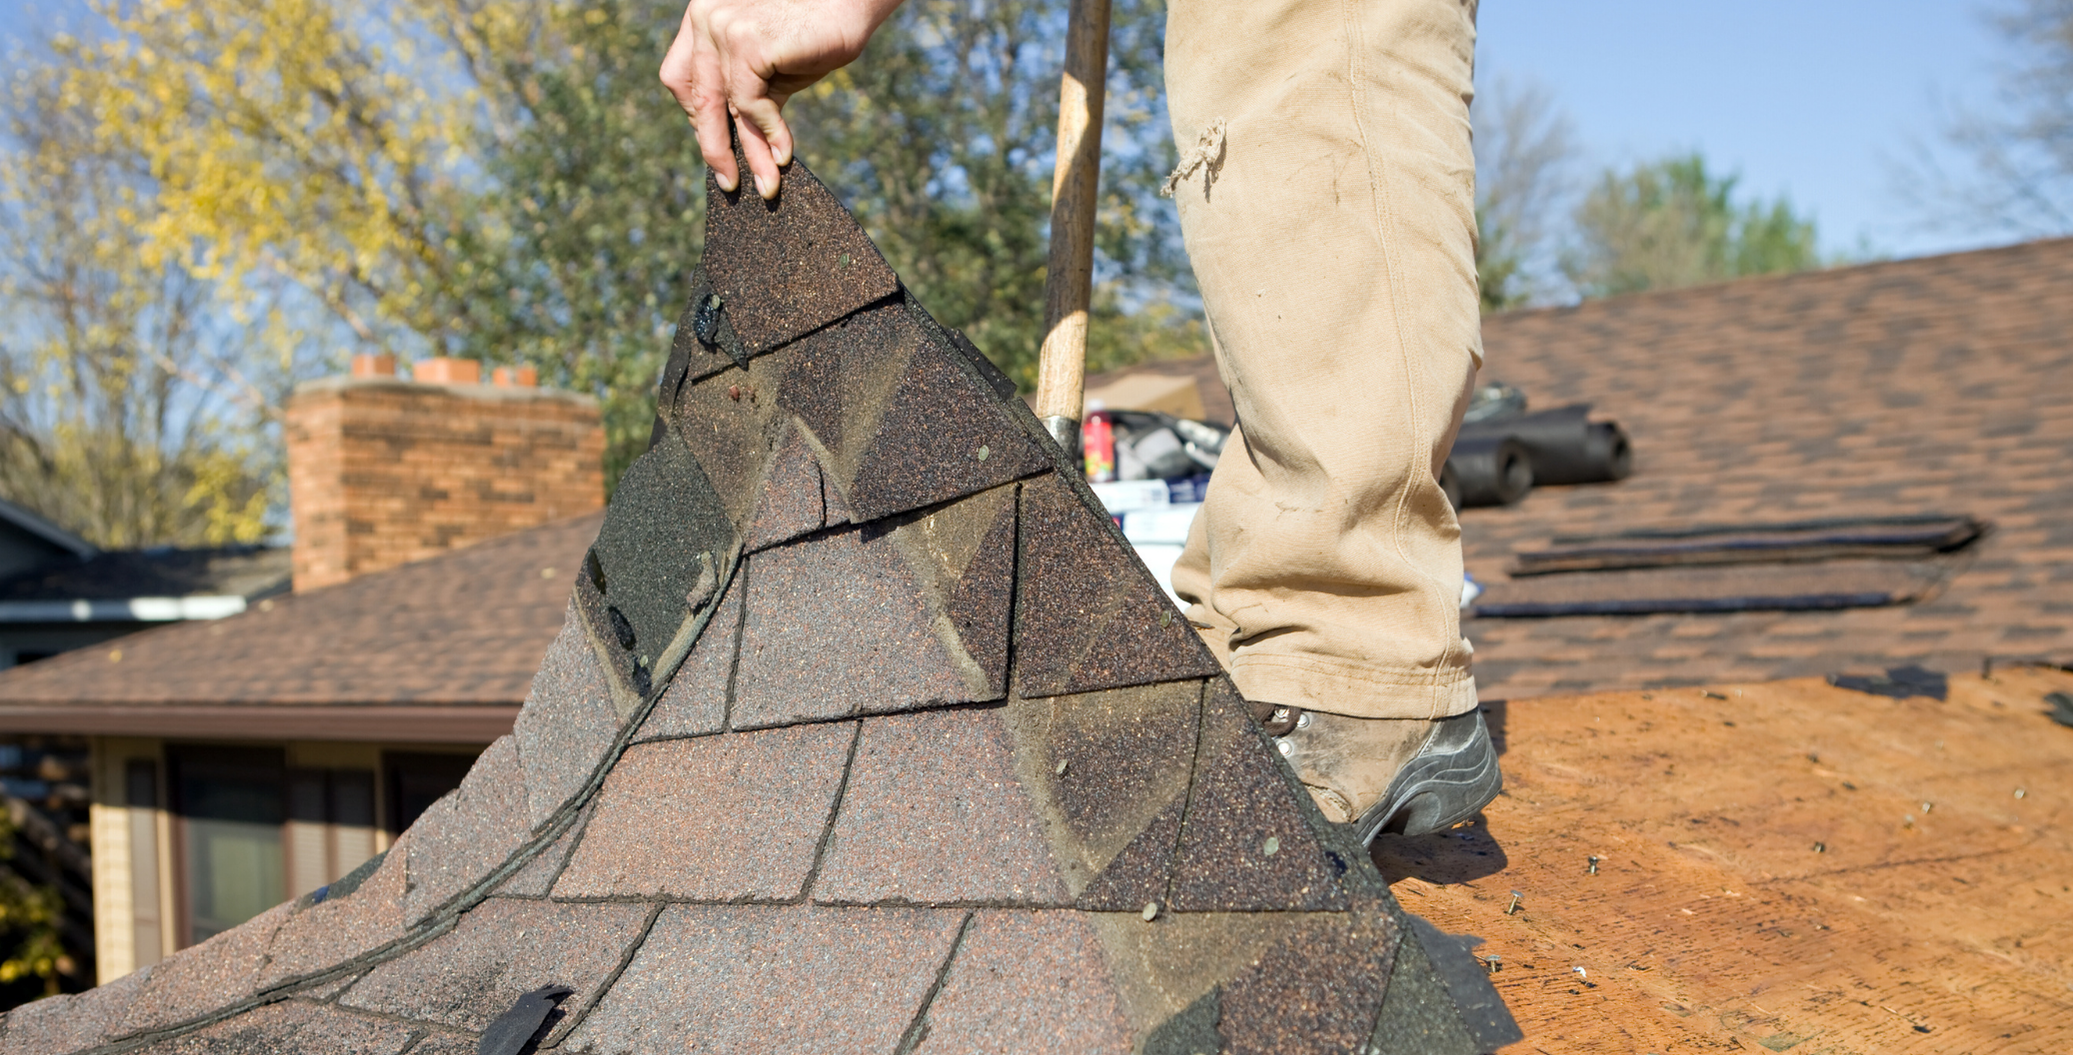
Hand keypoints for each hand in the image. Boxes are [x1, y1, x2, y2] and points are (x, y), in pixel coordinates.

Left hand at [659, 0, 903, 198]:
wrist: (848, 6)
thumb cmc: (811, 38)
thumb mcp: (768, 72)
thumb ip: (745, 97)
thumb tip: (734, 149)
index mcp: (702, 20)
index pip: (681, 79)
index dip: (697, 117)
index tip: (718, 146)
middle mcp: (704, 17)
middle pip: (695, 96)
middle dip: (713, 146)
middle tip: (729, 182)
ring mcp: (721, 26)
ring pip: (723, 106)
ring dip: (748, 152)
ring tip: (766, 184)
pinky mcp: (745, 43)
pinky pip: (749, 103)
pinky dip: (769, 133)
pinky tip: (785, 153)